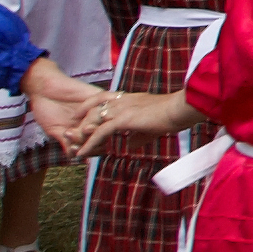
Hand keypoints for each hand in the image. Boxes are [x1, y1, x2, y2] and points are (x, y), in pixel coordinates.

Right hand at [21, 61, 106, 154]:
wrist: (42, 88)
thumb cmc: (47, 109)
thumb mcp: (54, 130)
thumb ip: (65, 142)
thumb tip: (74, 157)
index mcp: (86, 130)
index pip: (96, 144)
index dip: (89, 150)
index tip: (74, 150)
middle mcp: (95, 119)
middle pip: (103, 133)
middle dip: (92, 139)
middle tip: (77, 139)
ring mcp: (97, 107)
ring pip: (104, 118)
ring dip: (93, 126)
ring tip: (82, 129)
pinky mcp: (97, 93)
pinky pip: (104, 99)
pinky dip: (95, 107)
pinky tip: (81, 113)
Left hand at [56, 85, 195, 158]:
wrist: (182, 108)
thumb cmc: (174, 114)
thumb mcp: (153, 125)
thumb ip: (138, 134)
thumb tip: (131, 144)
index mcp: (129, 98)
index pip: (102, 100)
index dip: (89, 108)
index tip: (80, 120)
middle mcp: (122, 101)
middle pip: (92, 109)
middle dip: (79, 122)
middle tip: (70, 134)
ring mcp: (121, 109)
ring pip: (92, 121)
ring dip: (80, 135)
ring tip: (72, 147)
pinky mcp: (123, 119)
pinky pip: (99, 133)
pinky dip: (89, 144)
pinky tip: (82, 153)